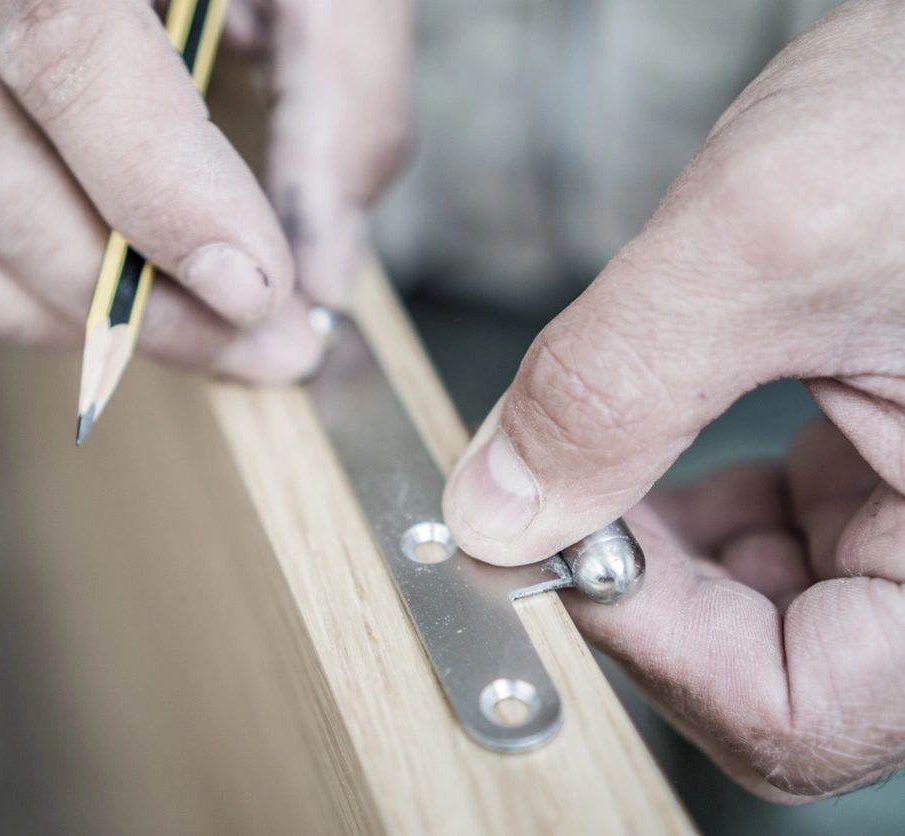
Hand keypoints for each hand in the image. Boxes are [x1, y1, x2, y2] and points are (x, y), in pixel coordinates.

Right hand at [0, 0, 408, 378]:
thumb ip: (342, 103)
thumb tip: (321, 273)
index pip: (66, 55)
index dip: (160, 194)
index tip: (259, 291)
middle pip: (1, 178)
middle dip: (146, 302)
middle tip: (268, 345)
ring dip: (90, 321)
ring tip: (207, 332)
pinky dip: (25, 309)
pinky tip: (118, 305)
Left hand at [444, 0, 904, 800]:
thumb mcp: (763, 241)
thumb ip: (613, 390)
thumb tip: (497, 514)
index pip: (807, 710)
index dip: (659, 653)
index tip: (558, 558)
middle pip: (774, 675)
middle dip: (644, 603)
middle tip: (555, 512)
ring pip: (760, 613)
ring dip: (652, 560)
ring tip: (589, 470)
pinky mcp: (872, 458)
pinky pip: (766, 538)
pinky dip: (678, 511)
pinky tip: (632, 451)